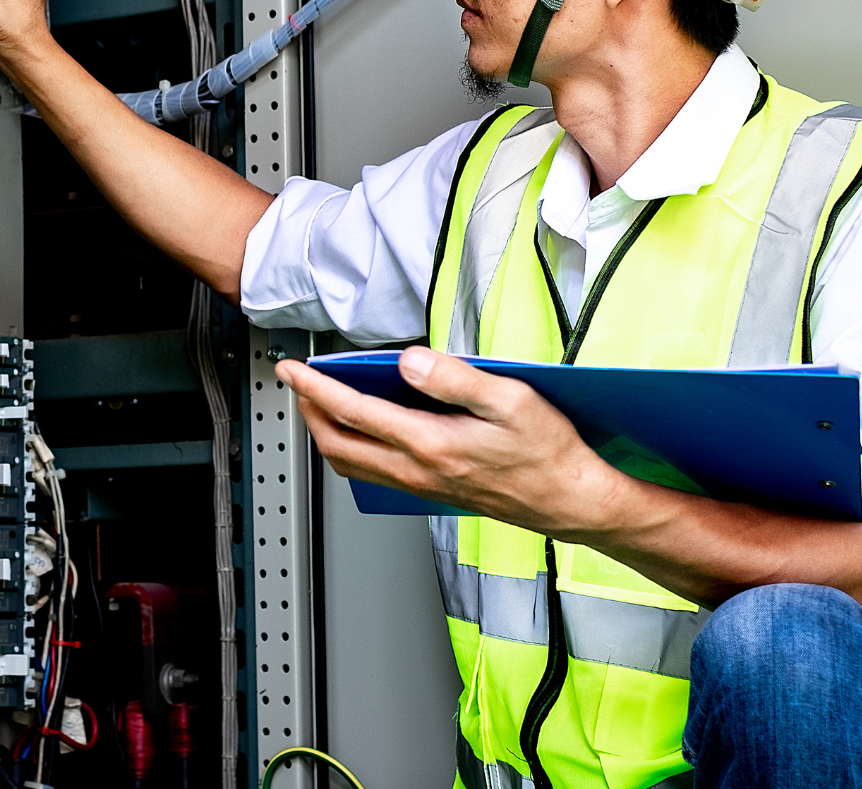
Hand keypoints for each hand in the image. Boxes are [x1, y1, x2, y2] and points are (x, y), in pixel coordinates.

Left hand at [274, 346, 624, 535]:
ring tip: (320, 403)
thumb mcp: (510, 399)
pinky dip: (354, 449)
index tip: (292, 370)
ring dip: (327, 433)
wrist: (570, 500)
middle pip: (338, 445)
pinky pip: (373, 473)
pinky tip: (364, 430)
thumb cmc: (548, 452)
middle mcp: (418, 471)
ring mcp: (421, 486)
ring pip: (352, 464)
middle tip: (298, 384)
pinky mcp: (430, 492)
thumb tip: (408, 361)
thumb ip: (455, 378)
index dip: (315, 388)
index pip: (354, 412)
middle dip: (309, 413)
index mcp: (431, 444)